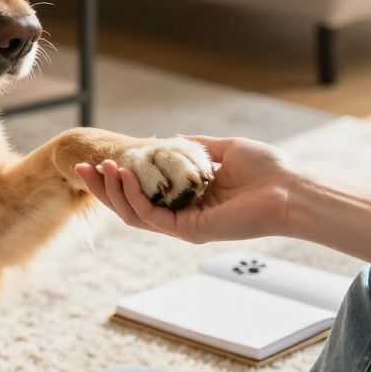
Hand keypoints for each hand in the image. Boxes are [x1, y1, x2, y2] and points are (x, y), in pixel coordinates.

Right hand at [76, 135, 303, 243]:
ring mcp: (184, 225)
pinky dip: (134, 196)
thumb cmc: (266, 170)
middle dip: (102, 189)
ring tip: (101, 169)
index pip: (143, 193)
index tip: (99, 160)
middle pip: (129, 206)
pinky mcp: (190, 230)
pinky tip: (124, 176)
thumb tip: (167, 141)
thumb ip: (192, 147)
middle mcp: (182, 214)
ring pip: (134, 215)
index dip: (117, 178)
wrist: (290, 188)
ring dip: (112, 193)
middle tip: (80, 168)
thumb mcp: (223, 149)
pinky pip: (151, 216)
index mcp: (188, 198)